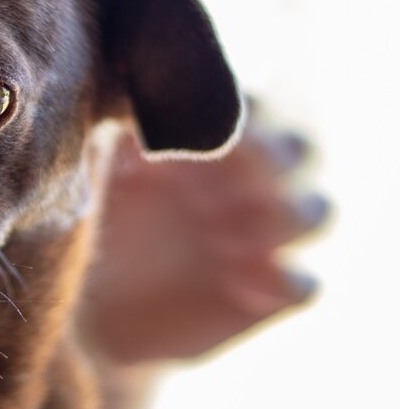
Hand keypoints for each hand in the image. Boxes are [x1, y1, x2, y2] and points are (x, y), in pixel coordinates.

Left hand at [81, 105, 329, 363]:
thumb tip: (115, 99)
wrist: (91, 309)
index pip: (250, 107)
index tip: (195, 130)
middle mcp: (249, 183)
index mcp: (212, 142)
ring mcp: (265, 238)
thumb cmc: (95, 224)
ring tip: (222, 231)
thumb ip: (115, 137)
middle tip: (217, 170)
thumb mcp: (97, 177)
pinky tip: (238, 279)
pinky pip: (305, 284)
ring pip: (317, 210)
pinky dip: (283, 278)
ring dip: (281, 213)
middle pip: (300, 149)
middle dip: (270, 156)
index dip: (234, 113)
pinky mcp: (267, 292)